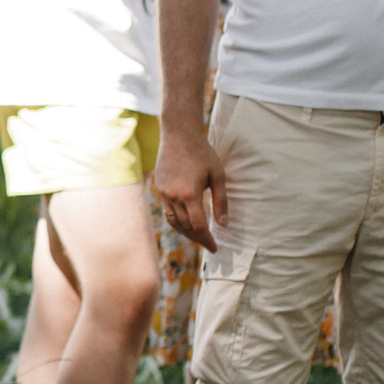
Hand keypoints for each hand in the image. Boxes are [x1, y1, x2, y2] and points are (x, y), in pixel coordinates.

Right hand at [151, 124, 227, 251]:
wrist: (179, 135)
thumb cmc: (202, 153)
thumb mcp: (218, 176)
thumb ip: (221, 201)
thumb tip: (224, 224)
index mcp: (190, 194)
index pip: (199, 226)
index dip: (207, 240)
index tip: (215, 248)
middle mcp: (174, 196)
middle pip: (186, 227)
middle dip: (198, 238)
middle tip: (209, 244)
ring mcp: (164, 193)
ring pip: (174, 222)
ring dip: (186, 232)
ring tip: (198, 236)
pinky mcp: (159, 188)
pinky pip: (167, 212)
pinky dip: (177, 221)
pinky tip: (186, 222)